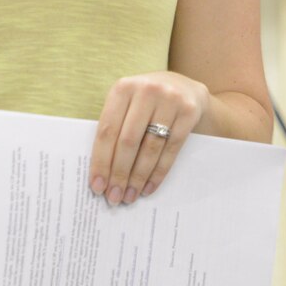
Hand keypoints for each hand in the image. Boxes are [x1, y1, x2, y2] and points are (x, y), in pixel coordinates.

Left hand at [91, 71, 209, 204]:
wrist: (186, 88)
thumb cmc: (147, 102)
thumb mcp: (128, 103)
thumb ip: (115, 127)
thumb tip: (101, 173)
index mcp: (123, 88)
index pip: (107, 130)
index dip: (101, 161)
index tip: (97, 186)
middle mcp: (146, 90)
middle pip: (128, 141)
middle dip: (119, 173)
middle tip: (114, 197)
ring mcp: (170, 100)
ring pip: (150, 147)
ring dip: (138, 177)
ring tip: (130, 196)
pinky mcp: (189, 112)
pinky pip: (171, 149)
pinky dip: (158, 172)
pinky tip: (149, 187)